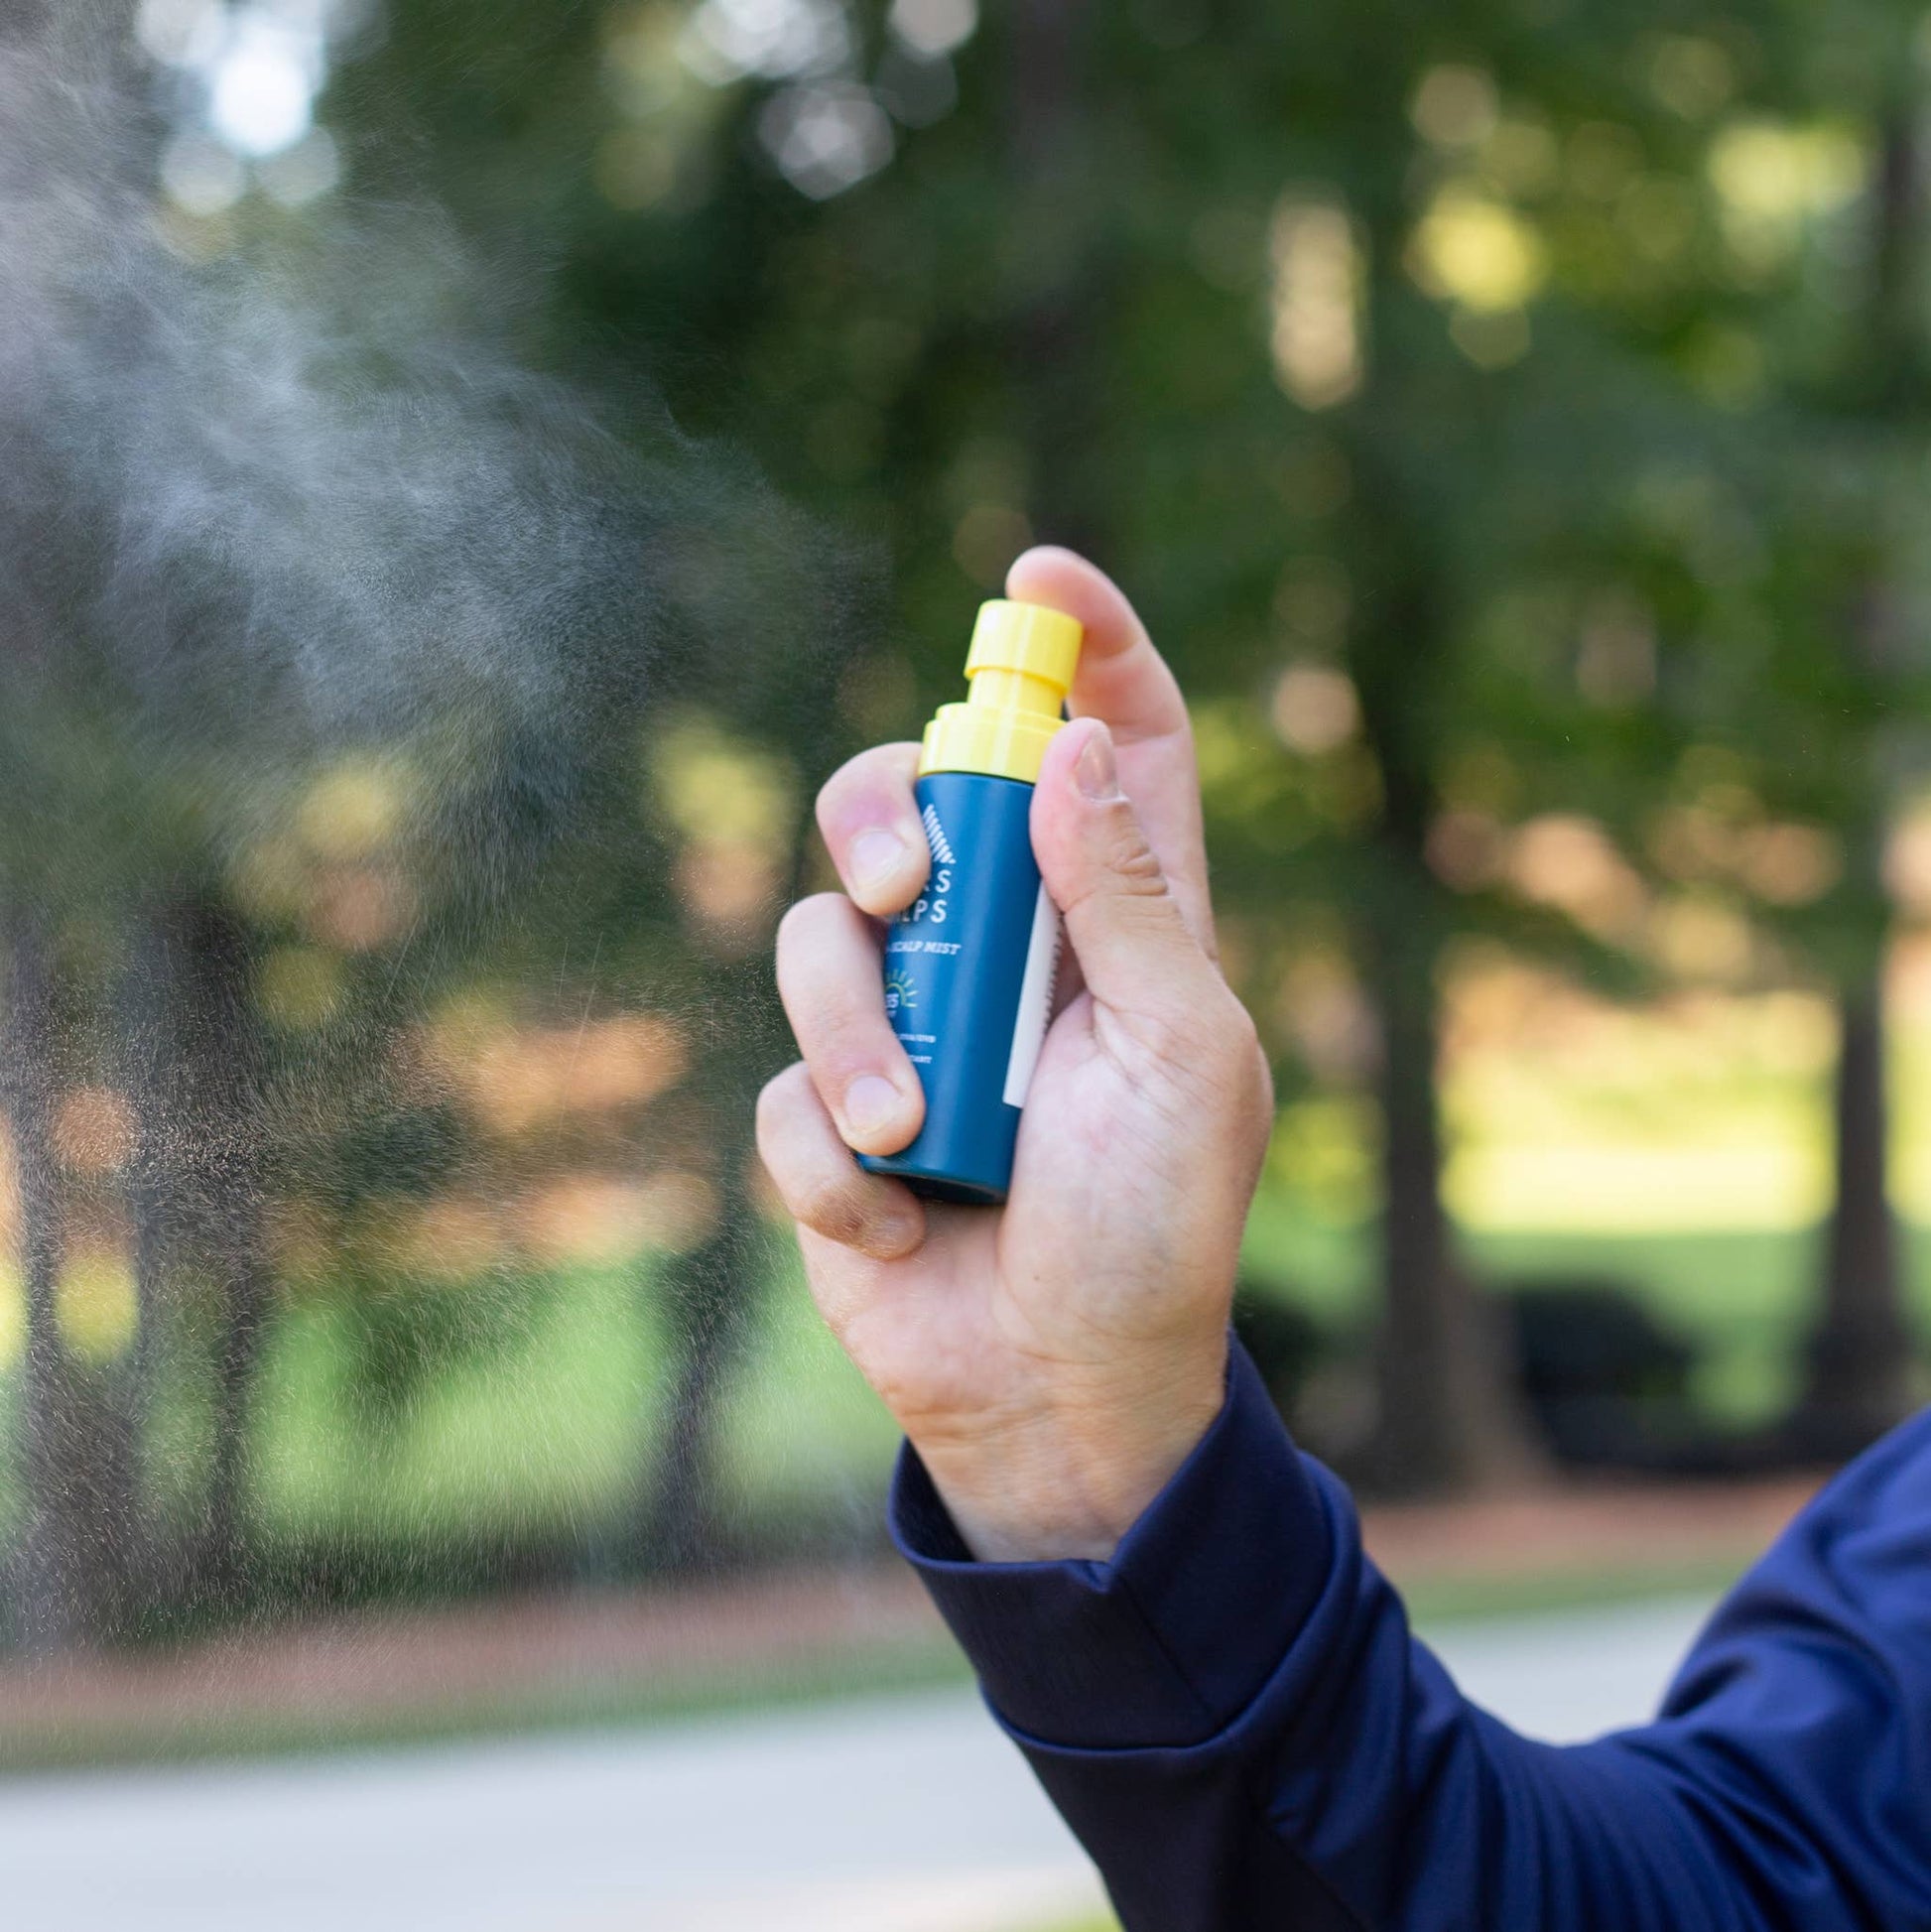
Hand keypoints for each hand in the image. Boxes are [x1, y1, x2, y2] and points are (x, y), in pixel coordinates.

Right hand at [756, 548, 1273, 1561]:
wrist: (1064, 1393)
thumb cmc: (1155, 1228)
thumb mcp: (1184, 1057)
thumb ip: (1128, 903)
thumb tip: (1077, 743)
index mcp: (1116, 916)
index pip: (1109, 738)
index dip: (1084, 643)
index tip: (1033, 577)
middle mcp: (1003, 949)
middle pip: (911, 794)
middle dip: (886, 815)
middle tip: (905, 883)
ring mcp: (906, 1028)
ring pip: (820, 938)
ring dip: (859, 1036)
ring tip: (913, 1135)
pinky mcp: (830, 1118)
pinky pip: (787, 1089)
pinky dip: (834, 1158)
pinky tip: (898, 1223)